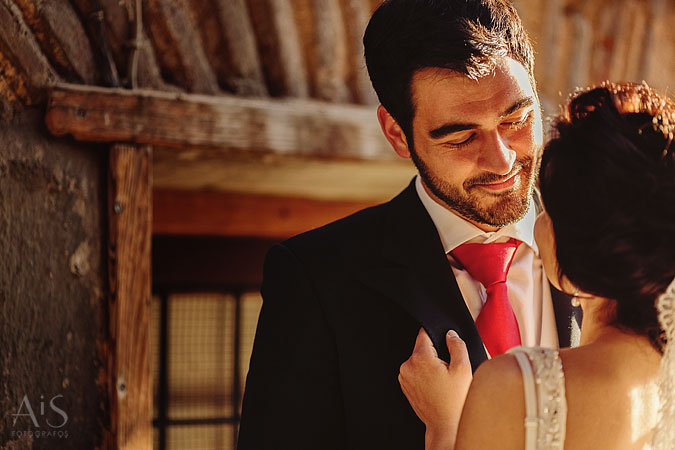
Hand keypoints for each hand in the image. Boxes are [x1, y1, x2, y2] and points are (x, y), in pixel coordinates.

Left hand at [398, 328, 472, 448]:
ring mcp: (405, 378)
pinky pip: (416, 373)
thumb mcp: (463, 368)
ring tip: (443, 381)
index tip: (446, 344)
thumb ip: (457, 345)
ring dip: (430, 366)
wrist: (446, 425)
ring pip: (419, 361)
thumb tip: (450, 334)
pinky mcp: (406, 387)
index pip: (424, 333)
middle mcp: (407, 366)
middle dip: (436, 354)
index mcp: (420, 358)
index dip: (437, 335)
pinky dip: (426, 376)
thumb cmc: (455, 400)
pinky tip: (437, 387)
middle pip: (422, 348)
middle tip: (448, 369)